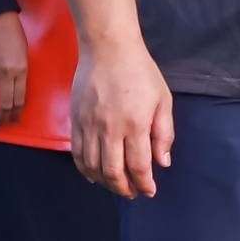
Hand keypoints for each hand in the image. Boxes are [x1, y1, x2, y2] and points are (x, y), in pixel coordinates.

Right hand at [71, 39, 172, 197]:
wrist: (108, 48)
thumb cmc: (140, 71)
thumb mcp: (163, 100)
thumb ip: (164, 133)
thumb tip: (163, 163)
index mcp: (136, 124)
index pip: (139, 166)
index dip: (144, 184)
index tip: (150, 191)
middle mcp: (110, 128)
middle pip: (113, 172)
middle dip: (124, 189)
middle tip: (132, 192)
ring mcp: (90, 125)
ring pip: (93, 166)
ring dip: (104, 182)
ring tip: (115, 184)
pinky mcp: (76, 120)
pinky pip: (77, 153)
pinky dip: (85, 169)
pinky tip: (93, 174)